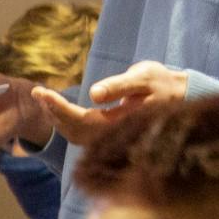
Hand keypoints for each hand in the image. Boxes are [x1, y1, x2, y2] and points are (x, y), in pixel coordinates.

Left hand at [34, 61, 187, 147]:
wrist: (181, 97)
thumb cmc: (163, 84)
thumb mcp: (144, 78)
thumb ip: (119, 86)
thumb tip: (94, 94)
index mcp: (120, 123)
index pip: (80, 120)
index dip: (59, 107)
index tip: (41, 92)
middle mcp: (114, 137)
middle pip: (74, 131)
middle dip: (53, 112)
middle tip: (37, 92)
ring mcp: (112, 140)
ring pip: (76, 136)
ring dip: (57, 118)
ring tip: (44, 98)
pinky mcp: (111, 137)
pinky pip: (83, 135)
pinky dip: (67, 122)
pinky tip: (60, 108)